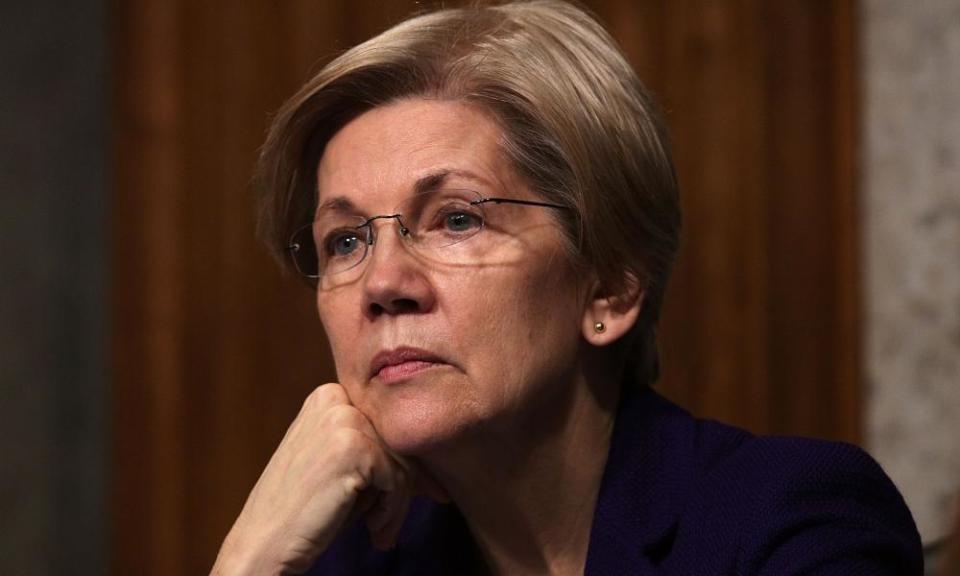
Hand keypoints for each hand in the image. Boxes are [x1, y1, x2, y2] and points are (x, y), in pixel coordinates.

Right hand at [211, 383, 441, 574]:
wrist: (263, 541)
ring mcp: (344, 421)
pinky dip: (392, 510)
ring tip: (380, 532)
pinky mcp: (354, 448)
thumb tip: (433, 454)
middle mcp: (335, 399)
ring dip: (398, 505)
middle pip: (398, 442)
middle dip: (402, 488)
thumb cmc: (302, 508)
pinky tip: (372, 529)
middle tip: (388, 526)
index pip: (387, 426)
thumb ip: (373, 446)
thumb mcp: (336, 462)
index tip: (411, 496)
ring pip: (403, 462)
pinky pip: (399, 480)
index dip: (401, 465)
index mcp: (329, 395)